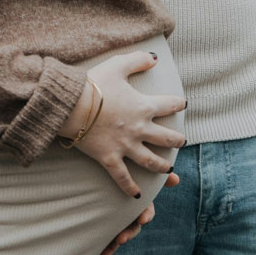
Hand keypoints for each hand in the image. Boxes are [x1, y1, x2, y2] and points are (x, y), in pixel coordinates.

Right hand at [58, 51, 185, 196]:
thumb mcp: (118, 65)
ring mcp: (125, 146)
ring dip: (163, 166)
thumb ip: (138, 60)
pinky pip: (123, 177)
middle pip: (166, 138)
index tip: (183, 104)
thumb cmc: (94, 83)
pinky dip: (130, 187)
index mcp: (144, 106)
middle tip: (181, 141)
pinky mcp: (109, 158)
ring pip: (150, 160)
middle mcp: (139, 128)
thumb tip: (155, 58)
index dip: (178, 103)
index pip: (169, 105)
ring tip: (170, 169)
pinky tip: (137, 195)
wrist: (72, 105)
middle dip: (176, 140)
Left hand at [98, 172, 179, 254]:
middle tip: (122, 238)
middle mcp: (130, 214)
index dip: (146, 215)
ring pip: (120, 236)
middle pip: (133, 227)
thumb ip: (153, 174)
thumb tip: (175, 178)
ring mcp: (118, 222)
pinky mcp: (106, 227)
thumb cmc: (124, 172)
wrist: (100, 176)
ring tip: (107, 251)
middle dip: (128, 233)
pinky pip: (106, 240)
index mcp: (138, 203)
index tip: (143, 219)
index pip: (146, 211)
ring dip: (114, 245)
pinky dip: (105, 248)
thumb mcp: (135, 170)